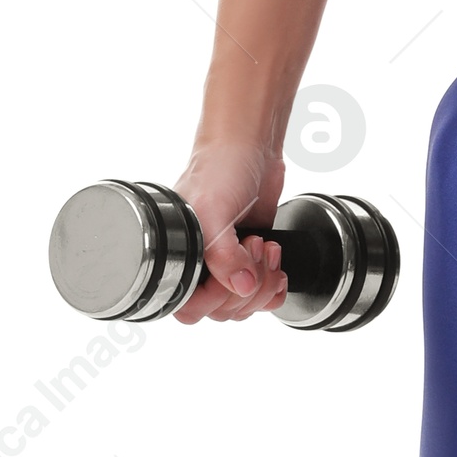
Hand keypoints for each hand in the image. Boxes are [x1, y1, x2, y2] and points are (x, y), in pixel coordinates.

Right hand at [170, 136, 289, 323]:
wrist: (250, 146)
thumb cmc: (219, 168)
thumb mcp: (213, 211)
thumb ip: (223, 255)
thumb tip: (242, 288)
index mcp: (178, 258)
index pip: (190, 308)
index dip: (216, 298)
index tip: (233, 271)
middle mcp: (200, 265)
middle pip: (222, 310)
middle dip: (247, 285)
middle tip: (253, 247)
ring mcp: (227, 264)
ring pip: (244, 304)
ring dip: (264, 283)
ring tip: (265, 247)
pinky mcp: (252, 259)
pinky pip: (262, 294)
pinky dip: (274, 287)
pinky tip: (278, 268)